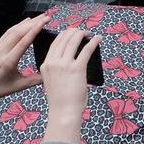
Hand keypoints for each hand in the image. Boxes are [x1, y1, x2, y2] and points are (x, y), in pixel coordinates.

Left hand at [0, 15, 46, 109]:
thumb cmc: (2, 88)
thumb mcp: (20, 86)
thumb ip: (37, 79)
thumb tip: (52, 73)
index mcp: (9, 62)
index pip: (23, 42)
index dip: (34, 30)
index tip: (44, 21)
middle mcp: (2, 52)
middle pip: (19, 32)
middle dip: (34, 23)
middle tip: (46, 16)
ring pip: (13, 30)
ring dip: (27, 22)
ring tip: (40, 16)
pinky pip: (8, 32)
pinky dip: (18, 25)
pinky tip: (26, 21)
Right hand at [40, 27, 99, 143]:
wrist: (63, 112)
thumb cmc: (60, 100)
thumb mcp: (52, 81)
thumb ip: (56, 69)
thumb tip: (69, 60)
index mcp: (45, 65)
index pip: (54, 44)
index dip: (64, 35)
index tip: (71, 32)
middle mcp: (53, 62)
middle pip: (64, 39)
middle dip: (74, 32)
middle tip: (81, 31)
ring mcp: (64, 65)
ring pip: (74, 41)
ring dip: (82, 34)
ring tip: (89, 33)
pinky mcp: (77, 69)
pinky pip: (86, 50)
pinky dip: (93, 42)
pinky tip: (98, 39)